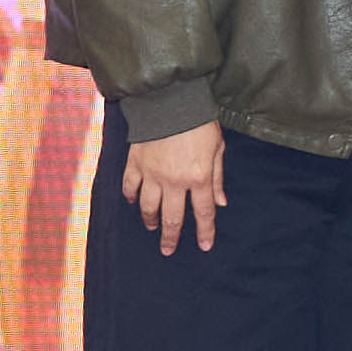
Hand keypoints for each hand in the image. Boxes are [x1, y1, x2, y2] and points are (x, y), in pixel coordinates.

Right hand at [118, 121, 226, 252]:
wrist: (170, 100)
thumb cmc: (199, 122)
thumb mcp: (217, 148)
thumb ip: (217, 177)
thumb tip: (221, 202)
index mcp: (199, 177)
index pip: (203, 212)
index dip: (205, 231)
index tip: (205, 246)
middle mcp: (174, 181)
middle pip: (172, 218)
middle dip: (171, 238)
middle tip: (168, 250)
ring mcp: (152, 174)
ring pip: (149, 207)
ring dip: (150, 220)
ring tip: (152, 227)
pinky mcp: (135, 163)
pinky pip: (130, 187)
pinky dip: (130, 197)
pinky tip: (133, 202)